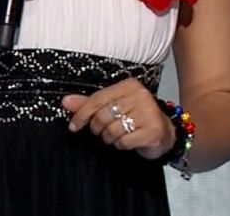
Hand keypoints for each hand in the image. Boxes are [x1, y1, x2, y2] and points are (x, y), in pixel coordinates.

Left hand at [61, 78, 175, 159]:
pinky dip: (121, 145)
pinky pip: (124, 141)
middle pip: (102, 116)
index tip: (73, 126)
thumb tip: (65, 102)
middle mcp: (140, 95)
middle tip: (103, 131)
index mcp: (128, 85)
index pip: (97, 99)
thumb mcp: (112, 107)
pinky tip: (128, 141)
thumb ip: (89, 104)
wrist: (164, 133)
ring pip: (112, 130)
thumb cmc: (136, 118)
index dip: (81, 114)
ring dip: (110, 138)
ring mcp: (148, 113)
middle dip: (98, 128)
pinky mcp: (153, 131)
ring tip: (118, 136)